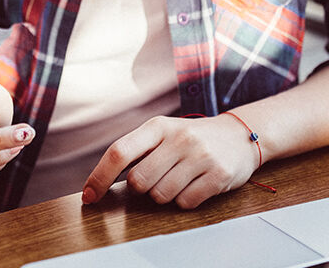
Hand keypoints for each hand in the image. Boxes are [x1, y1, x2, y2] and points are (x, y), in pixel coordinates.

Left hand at [82, 114, 258, 209]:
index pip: (120, 151)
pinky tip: (195, 184)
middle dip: (143, 187)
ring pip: (161, 195)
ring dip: (165, 194)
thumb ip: (136, 151)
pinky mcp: (218, 175)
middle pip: (138, 181)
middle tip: (159, 176)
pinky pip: (186, 203)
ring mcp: (200, 156)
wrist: (239, 135)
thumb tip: (99, 181)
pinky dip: (185, 200)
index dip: (99, 176)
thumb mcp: (164, 132)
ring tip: (180, 178)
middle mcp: (179, 138)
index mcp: (158, 126)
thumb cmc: (192, 137)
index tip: (90, 195)